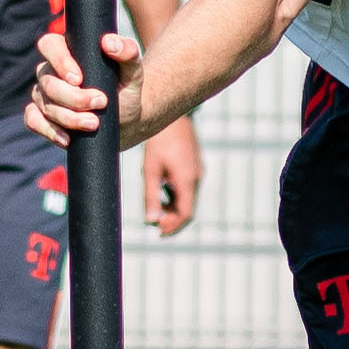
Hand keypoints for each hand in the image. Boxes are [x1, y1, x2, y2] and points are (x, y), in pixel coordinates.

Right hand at [26, 28, 143, 149]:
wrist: (126, 118)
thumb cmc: (127, 88)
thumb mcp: (133, 70)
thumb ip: (128, 52)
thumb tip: (109, 42)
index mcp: (68, 51)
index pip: (50, 45)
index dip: (59, 61)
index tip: (79, 79)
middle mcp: (51, 71)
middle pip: (48, 82)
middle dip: (74, 97)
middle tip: (100, 103)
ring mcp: (44, 94)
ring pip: (45, 104)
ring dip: (69, 117)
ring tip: (93, 123)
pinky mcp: (42, 116)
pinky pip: (33, 120)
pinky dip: (48, 131)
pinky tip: (67, 138)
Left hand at [138, 123, 202, 237]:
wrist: (174, 117)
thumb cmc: (159, 142)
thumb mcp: (151, 170)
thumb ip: (151, 196)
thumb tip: (151, 220)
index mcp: (187, 181)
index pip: (186, 214)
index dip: (174, 226)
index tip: (159, 232)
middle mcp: (196, 178)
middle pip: (188, 209)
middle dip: (173, 220)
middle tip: (156, 224)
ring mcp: (198, 172)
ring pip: (189, 199)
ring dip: (175, 208)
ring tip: (157, 209)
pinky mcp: (195, 167)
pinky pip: (189, 189)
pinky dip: (178, 197)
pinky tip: (163, 192)